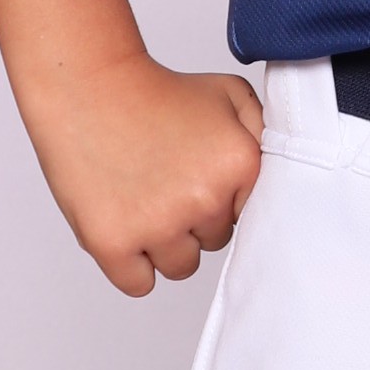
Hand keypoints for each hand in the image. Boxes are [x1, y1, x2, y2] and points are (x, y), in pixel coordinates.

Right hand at [18, 54, 265, 296]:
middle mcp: (204, 200)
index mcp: (240, 166)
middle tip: (164, 181)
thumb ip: (263, 135)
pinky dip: (133, 264)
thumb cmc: (158, 92)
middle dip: (193, 218)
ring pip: (180, 266)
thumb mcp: (229, 94)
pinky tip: (125, 226)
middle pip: (215, 241)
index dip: (221, 197)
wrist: (89, 86)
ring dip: (165, 243)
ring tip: (143, 199)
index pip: (248, 215)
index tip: (197, 175)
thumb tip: (281, 177)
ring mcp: (157, 225)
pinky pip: (139, 283)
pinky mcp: (112, 243)